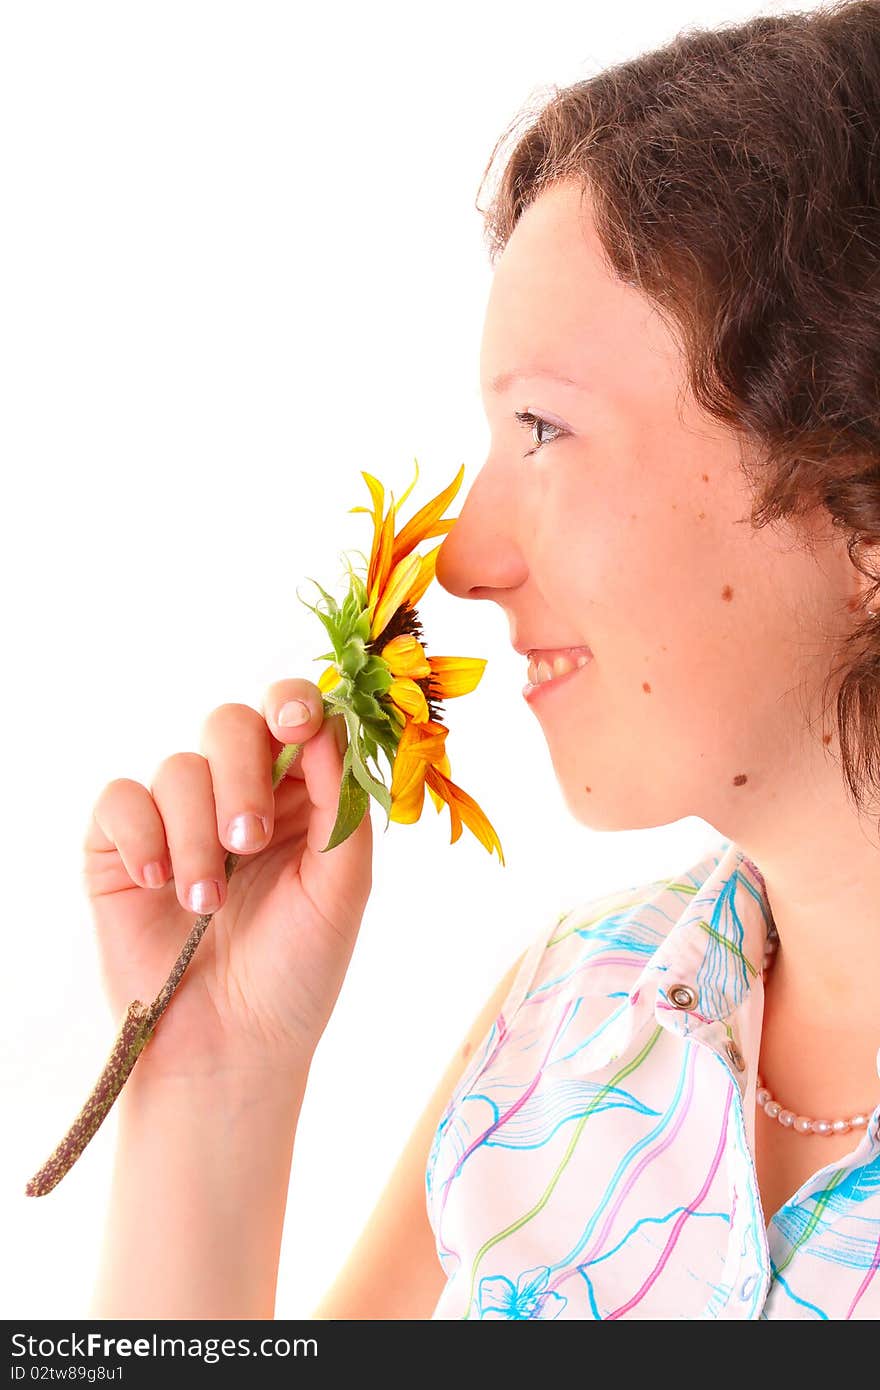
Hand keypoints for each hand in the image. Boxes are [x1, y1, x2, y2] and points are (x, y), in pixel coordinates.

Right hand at [82, 680, 372, 1085]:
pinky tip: (158, 883)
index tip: (295, 723)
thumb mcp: (343, 888)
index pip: (295, 717)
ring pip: (178, 767)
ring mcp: (178, 819)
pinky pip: (121, 798)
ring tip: (206, 903)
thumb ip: (342, 805)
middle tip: (247, 842)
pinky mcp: (122, 847)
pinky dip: (142, 835)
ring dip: (196, 833)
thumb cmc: (297, 971)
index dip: (294, 704)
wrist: (231, 1046)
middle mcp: (238, 796)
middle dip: (241, 775)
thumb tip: (327, 727)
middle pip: (230, 724)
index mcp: (301, 797)